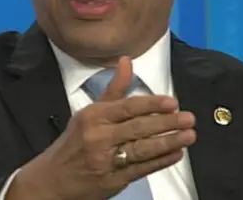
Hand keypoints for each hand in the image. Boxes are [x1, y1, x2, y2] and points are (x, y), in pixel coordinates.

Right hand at [6, 57, 196, 199]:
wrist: (53, 179)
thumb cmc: (74, 143)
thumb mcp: (88, 113)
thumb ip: (113, 89)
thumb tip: (126, 61)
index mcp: (93, 117)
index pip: (127, 107)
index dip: (152, 104)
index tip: (172, 102)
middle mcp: (99, 137)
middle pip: (138, 128)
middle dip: (167, 123)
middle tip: (188, 118)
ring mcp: (106, 160)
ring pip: (143, 149)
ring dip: (169, 142)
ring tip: (189, 135)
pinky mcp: (114, 180)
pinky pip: (142, 169)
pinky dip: (161, 161)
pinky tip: (176, 153)